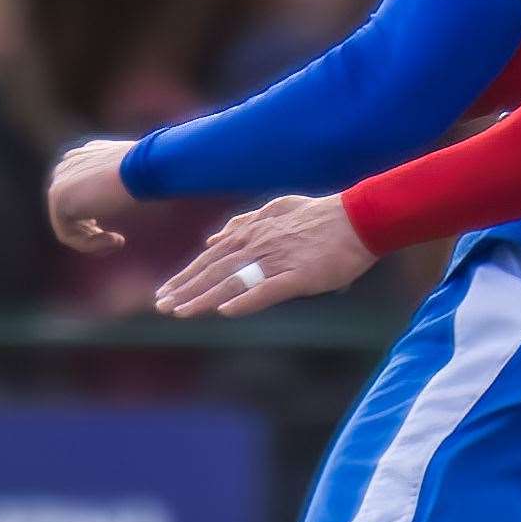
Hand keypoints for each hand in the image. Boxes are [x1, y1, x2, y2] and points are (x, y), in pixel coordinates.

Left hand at [48, 139, 140, 254]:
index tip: (119, 230)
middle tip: (117, 241)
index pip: (83, 192)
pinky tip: (116, 240)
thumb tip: (126, 207)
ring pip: (68, 224)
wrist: (150, 165)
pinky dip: (90, 244)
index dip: (97, 218)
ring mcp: (61, 178)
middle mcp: (72, 163)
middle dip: (92, 231)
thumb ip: (123, 187)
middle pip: (71, 209)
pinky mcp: (58, 196)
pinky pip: (66, 233)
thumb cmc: (157, 173)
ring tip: (118, 242)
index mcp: (90, 155)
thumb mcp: (143, 180)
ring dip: (93, 241)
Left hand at [154, 194, 377, 317]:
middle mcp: (259, 245)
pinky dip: (245, 301)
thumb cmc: (322, 215)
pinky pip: (266, 290)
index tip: (166, 292)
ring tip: (180, 312)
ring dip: (203, 298)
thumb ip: (246, 222)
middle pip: (214, 271)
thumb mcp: (279, 208)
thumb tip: (214, 236)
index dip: (187, 276)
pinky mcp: (298, 275)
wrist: (359, 217)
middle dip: (185, 290)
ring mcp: (277, 260)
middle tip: (161, 307)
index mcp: (254, 232)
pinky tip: (226, 312)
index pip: (211, 258)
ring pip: (232, 282)